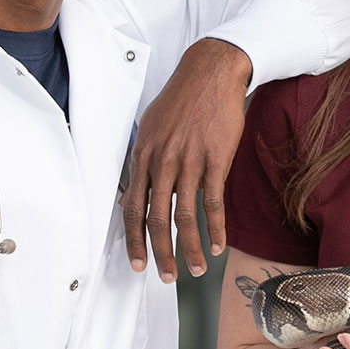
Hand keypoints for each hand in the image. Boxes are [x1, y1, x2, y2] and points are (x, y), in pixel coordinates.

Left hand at [121, 38, 251, 282]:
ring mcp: (188, 161)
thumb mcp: (152, 126)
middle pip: (155, 218)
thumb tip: (133, 189)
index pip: (131, 207)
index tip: (137, 263)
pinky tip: (218, 246)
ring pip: (183, 216)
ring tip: (195, 270)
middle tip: (165, 277)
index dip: (133, 239)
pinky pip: (212, 203)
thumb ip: (144, 160)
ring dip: (188, 249)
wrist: (211, 72)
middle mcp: (161, 161)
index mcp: (143, 155)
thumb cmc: (183, 99)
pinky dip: (215, 229)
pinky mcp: (214, 159)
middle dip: (159, 253)